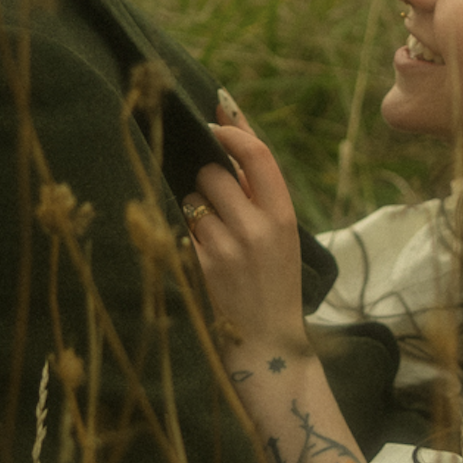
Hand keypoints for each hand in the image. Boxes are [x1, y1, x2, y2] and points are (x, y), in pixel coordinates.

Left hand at [184, 96, 311, 368]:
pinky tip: (198, 256)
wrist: (268, 345)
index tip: (216, 118)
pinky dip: (183, 234)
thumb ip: (260, 191)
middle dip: (209, 179)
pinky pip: (179, 227)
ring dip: (193, 208)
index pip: (257, 155)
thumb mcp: (282, 235)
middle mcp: (256, 229)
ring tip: (211, 237)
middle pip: (215, 173)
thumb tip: (230, 131)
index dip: (233, 130)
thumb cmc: (274, 283)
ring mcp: (225, 250)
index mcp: (283, 216)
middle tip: (218, 206)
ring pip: (192, 198)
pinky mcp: (198, 269)